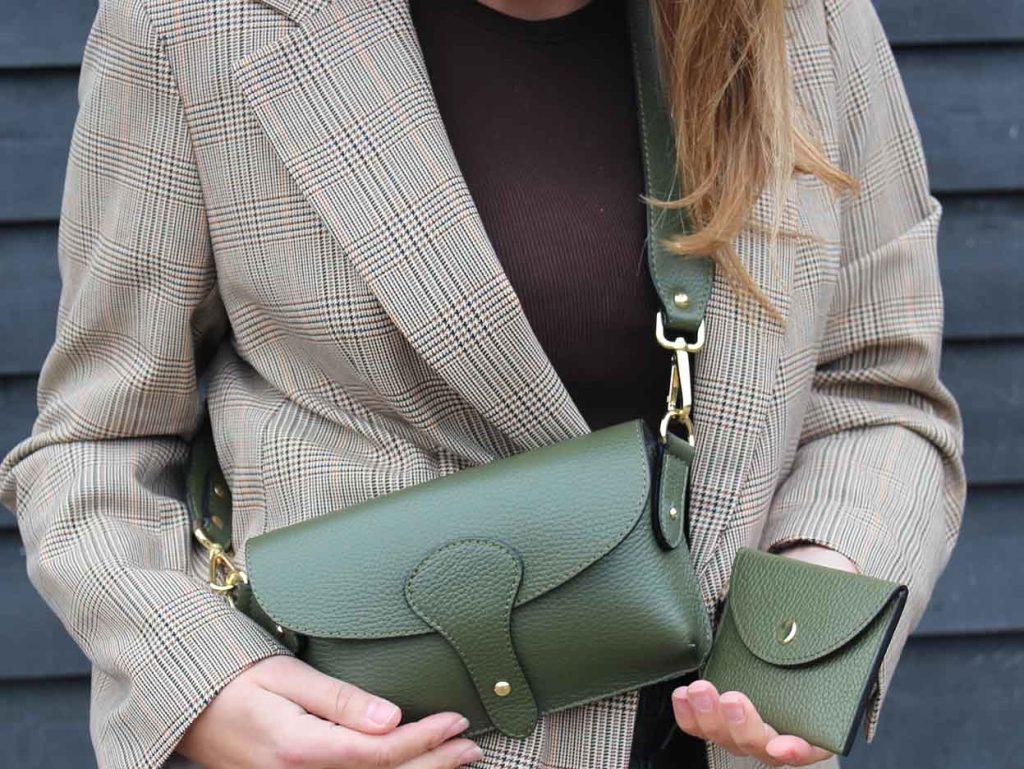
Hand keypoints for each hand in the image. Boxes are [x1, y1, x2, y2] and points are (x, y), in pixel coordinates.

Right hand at [177, 656, 482, 768]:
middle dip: (432, 765)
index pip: (379, 753)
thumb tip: (392, 718)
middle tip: (471, 748)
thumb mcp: (288, 678)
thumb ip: (341, 702)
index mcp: (300, 750)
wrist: (188, 709)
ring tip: (456, 764)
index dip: (424, 739)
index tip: (456, 721)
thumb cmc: (237, 683)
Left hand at [672, 543, 858, 765]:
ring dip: (710, 718)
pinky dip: (689, 716)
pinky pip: (700, 728)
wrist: (780, 627)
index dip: (796, 750)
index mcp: (815, 722)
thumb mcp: (823, 639)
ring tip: (700, 690)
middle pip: (761, 746)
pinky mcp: (719, 718)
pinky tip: (683, 696)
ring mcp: (747, 727)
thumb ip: (820, 643)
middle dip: (743, 726)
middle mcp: (780, 731)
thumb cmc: (808, 636)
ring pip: (727, 739)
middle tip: (734, 699)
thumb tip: (810, 630)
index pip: (811, 748)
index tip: (782, 744)